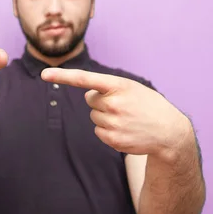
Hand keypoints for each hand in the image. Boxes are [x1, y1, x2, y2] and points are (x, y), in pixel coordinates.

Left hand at [41, 68, 191, 156]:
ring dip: (105, 117)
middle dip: (101, 101)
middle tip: (122, 105)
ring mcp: (112, 123)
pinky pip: (98, 131)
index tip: (44, 74)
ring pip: (94, 117)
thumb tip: (87, 95)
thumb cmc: (148, 105)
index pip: (85, 79)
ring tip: (127, 119)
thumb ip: (109, 87)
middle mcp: (114, 103)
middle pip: (89, 100)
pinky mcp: (112, 139)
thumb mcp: (133, 88)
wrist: (168, 131)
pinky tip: (126, 130)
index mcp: (119, 85)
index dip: (63, 76)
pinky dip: (108, 131)